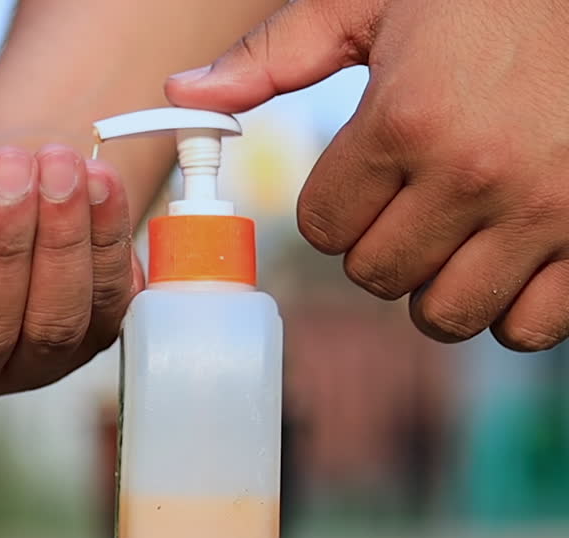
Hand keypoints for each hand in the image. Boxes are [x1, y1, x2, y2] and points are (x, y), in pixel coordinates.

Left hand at [167, 0, 568, 350]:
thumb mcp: (372, 4)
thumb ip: (275, 54)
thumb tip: (183, 94)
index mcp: (405, 122)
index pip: (322, 228)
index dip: (332, 208)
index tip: (361, 179)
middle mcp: (472, 175)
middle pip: (375, 276)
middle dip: (375, 248)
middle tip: (405, 205)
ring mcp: (543, 212)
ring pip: (445, 314)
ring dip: (433, 287)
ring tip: (451, 237)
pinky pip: (529, 326)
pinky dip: (509, 310)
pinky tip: (504, 262)